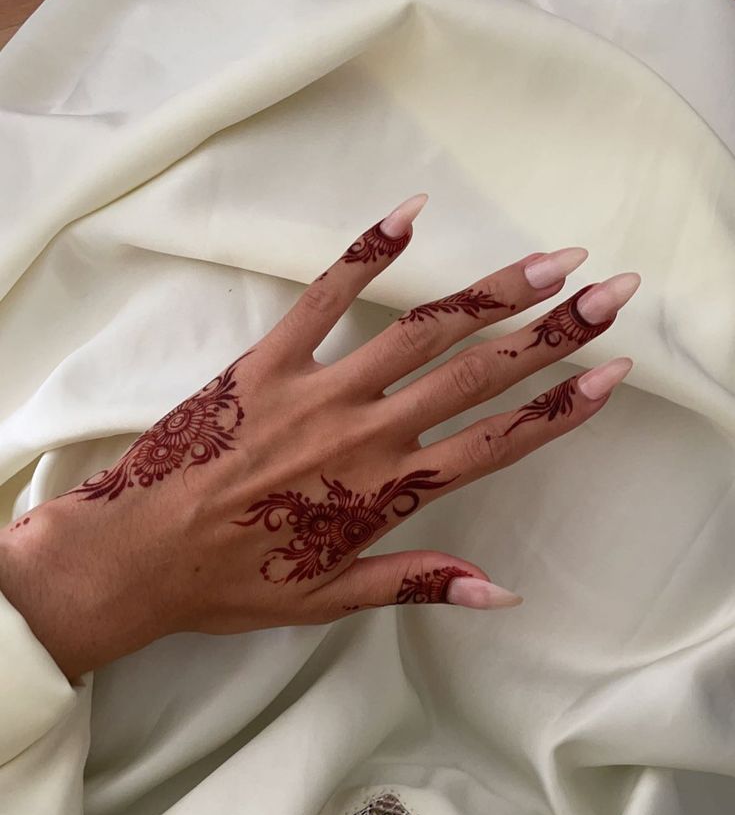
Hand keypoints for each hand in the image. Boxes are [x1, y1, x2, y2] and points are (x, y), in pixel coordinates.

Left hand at [0, 194, 638, 680]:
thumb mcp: (330, 599)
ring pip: (421, 330)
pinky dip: (368, 254)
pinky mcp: (266, 361)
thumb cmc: (232, 582)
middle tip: (611, 291)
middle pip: (477, 373)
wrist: (138, 553)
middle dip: (553, 332)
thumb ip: (419, 583)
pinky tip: (412, 215)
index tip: (611, 372)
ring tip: (548, 261)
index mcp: (386, 492)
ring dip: (490, 292)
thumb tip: (503, 593)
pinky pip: (324, 296)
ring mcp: (317, 390)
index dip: (559, 410)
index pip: (494, 444)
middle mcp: (364, 433)